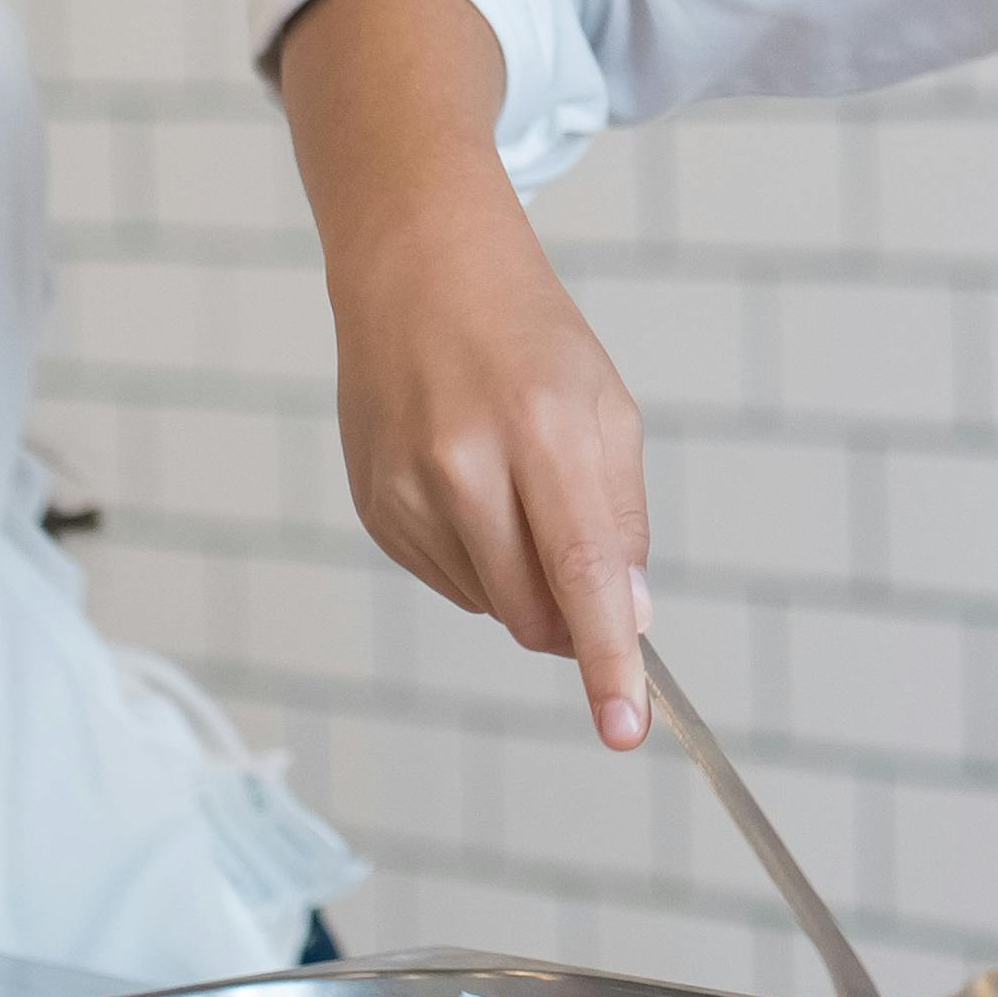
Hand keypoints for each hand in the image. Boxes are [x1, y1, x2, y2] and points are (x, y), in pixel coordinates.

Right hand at [279, 0, 650, 745]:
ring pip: (490, 605)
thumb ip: (620, 519)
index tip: (624, 727)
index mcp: (538, 431)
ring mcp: (403, 490)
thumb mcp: (604, 408)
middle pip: (532, 611)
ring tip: (515, 487)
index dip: (606, 660)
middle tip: (583, 561)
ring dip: (523, 580)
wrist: (417, 270)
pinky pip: (446, 581)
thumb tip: (627, 621)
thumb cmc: (528, 336)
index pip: (581, 574)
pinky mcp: (370, 507)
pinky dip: (476, 558)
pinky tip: (470, 490)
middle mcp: (461, 465)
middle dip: (572, 619)